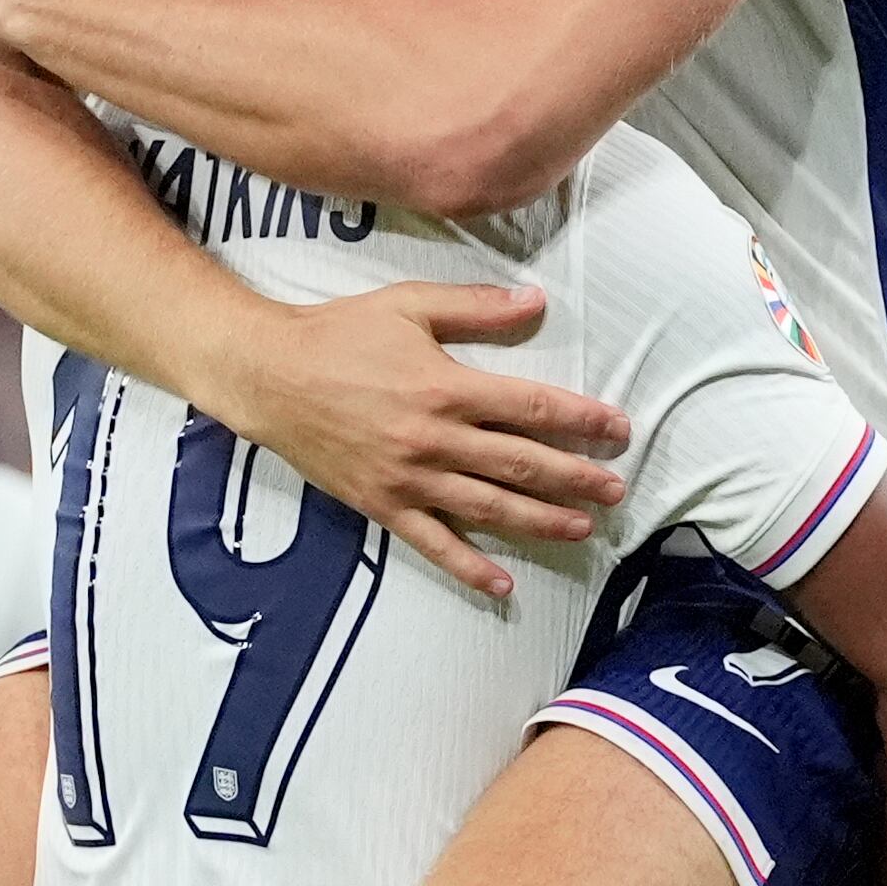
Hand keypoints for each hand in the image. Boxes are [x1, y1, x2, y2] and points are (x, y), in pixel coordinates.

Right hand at [192, 281, 632, 599]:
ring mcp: (409, 479)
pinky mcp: (382, 505)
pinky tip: (503, 584)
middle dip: (577, 478)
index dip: (580, 420)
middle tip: (618, 488)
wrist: (268, 377)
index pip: (531, 407)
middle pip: (521, 464)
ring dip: (541, 520)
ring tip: (584, 528)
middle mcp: (434, 440)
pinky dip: (470, 567)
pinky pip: (433, 543)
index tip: (618, 429)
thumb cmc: (339, 334)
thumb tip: (537, 302)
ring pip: (489, 508)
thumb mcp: (409, 305)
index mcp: (446, 388)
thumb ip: (475, 308)